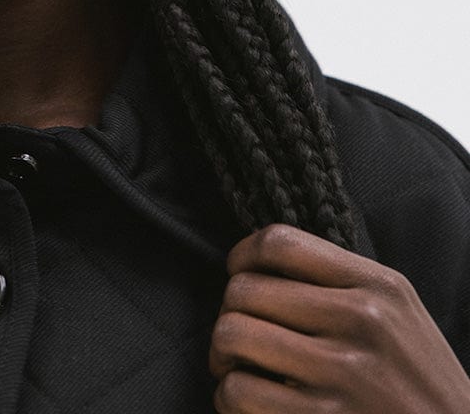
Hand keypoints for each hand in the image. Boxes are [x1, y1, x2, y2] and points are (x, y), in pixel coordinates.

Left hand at [209, 223, 469, 412]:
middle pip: (245, 290)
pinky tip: (249, 403)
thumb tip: (262, 261)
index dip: (242, 256)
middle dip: (228, 312)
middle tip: (237, 337)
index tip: (238, 275)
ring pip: (232, 335)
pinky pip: (239, 392)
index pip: (280, 242)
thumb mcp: (399, 316)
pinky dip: (230, 398)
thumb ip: (342, 282)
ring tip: (236, 367)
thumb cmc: (418, 383)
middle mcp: (361, 322)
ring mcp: (343, 374)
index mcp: (378, 287)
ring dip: (222, 355)